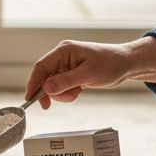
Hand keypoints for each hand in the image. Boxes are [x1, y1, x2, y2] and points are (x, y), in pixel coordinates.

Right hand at [25, 37, 155, 108]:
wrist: (126, 64)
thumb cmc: (110, 64)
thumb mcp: (89, 74)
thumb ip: (66, 81)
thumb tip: (46, 88)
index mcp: (63, 50)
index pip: (41, 67)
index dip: (33, 83)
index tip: (29, 100)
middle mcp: (62, 56)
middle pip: (45, 77)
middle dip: (51, 92)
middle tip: (53, 105)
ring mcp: (66, 65)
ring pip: (53, 84)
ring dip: (62, 93)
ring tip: (77, 93)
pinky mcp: (71, 73)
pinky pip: (61, 86)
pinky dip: (68, 92)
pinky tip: (80, 90)